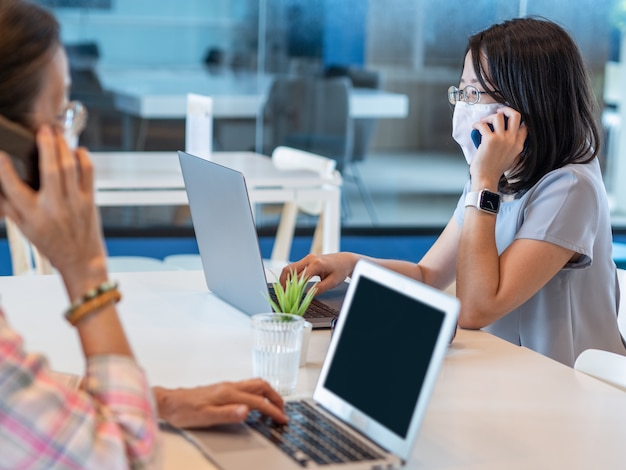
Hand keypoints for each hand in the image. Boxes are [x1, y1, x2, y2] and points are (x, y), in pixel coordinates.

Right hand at [0, 126, 106, 296]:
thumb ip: (10, 205)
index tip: (1, 152)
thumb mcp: (24, 228)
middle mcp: (54, 207)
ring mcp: (75, 203)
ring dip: (63, 146)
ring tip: (56, 133)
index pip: (13, 186)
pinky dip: (84, 158)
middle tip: (41, 129)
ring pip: (70, 167)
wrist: (81, 260)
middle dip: (45, 145)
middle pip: (49, 169)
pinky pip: (89, 173)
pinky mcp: (90, 201)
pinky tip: (77, 150)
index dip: (4, 166)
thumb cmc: (50, 242)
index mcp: (33, 215)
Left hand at [153, 379, 286, 428]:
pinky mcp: (222, 389)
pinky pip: (247, 387)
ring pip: (254, 384)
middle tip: (282, 410)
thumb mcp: (205, 418)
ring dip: (267, 393)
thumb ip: (228, 414)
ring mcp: (226, 386)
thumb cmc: (184, 411)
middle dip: (275, 397)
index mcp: (229, 394)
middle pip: (261, 386)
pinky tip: (254, 404)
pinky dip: (258, 393)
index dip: (272, 410)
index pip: (258, 401)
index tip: (281, 419)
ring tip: (272, 406)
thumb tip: (247, 411)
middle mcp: (230, 387)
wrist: (170, 403)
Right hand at [280, 253, 357, 294]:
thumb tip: (307, 295)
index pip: (300, 277)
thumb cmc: (341, 270)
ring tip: (283, 290)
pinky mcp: (307, 260)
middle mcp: (309, 259)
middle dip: (283, 282)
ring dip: (284, 278)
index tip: (290, 297)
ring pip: (290, 267)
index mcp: (316, 264)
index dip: (293, 288)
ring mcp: (307, 258)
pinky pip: (294, 267)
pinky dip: (290, 275)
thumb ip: (320, 289)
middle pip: (289, 269)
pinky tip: (289, 284)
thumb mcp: (333, 282)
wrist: (345, 260)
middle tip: (281, 294)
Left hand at [470, 106, 526, 188]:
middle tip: (498, 111)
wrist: (486, 178)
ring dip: (488, 117)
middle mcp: (512, 140)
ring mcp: (502, 139)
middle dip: (506, 109)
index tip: (508, 118)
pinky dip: (477, 124)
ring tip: (483, 122)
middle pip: (516, 115)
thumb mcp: (510, 158)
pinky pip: (483, 125)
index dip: (516, 119)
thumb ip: (511, 147)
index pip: (524, 125)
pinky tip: (475, 128)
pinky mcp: (490, 139)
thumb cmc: (494, 170)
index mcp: (518, 145)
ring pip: (498, 116)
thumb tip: (505, 136)